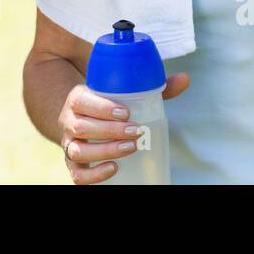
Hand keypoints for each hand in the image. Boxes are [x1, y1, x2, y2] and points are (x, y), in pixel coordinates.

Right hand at [59, 73, 189, 183]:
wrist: (81, 119)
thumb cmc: (108, 105)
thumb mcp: (123, 93)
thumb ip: (153, 87)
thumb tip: (185, 79)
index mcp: (78, 99)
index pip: (81, 101)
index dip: (101, 108)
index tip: (126, 112)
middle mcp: (68, 121)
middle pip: (81, 127)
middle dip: (110, 131)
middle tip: (136, 132)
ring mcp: (69, 144)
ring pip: (77, 151)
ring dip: (105, 151)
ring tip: (130, 148)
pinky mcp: (73, 163)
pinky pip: (77, 174)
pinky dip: (93, 175)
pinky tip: (113, 169)